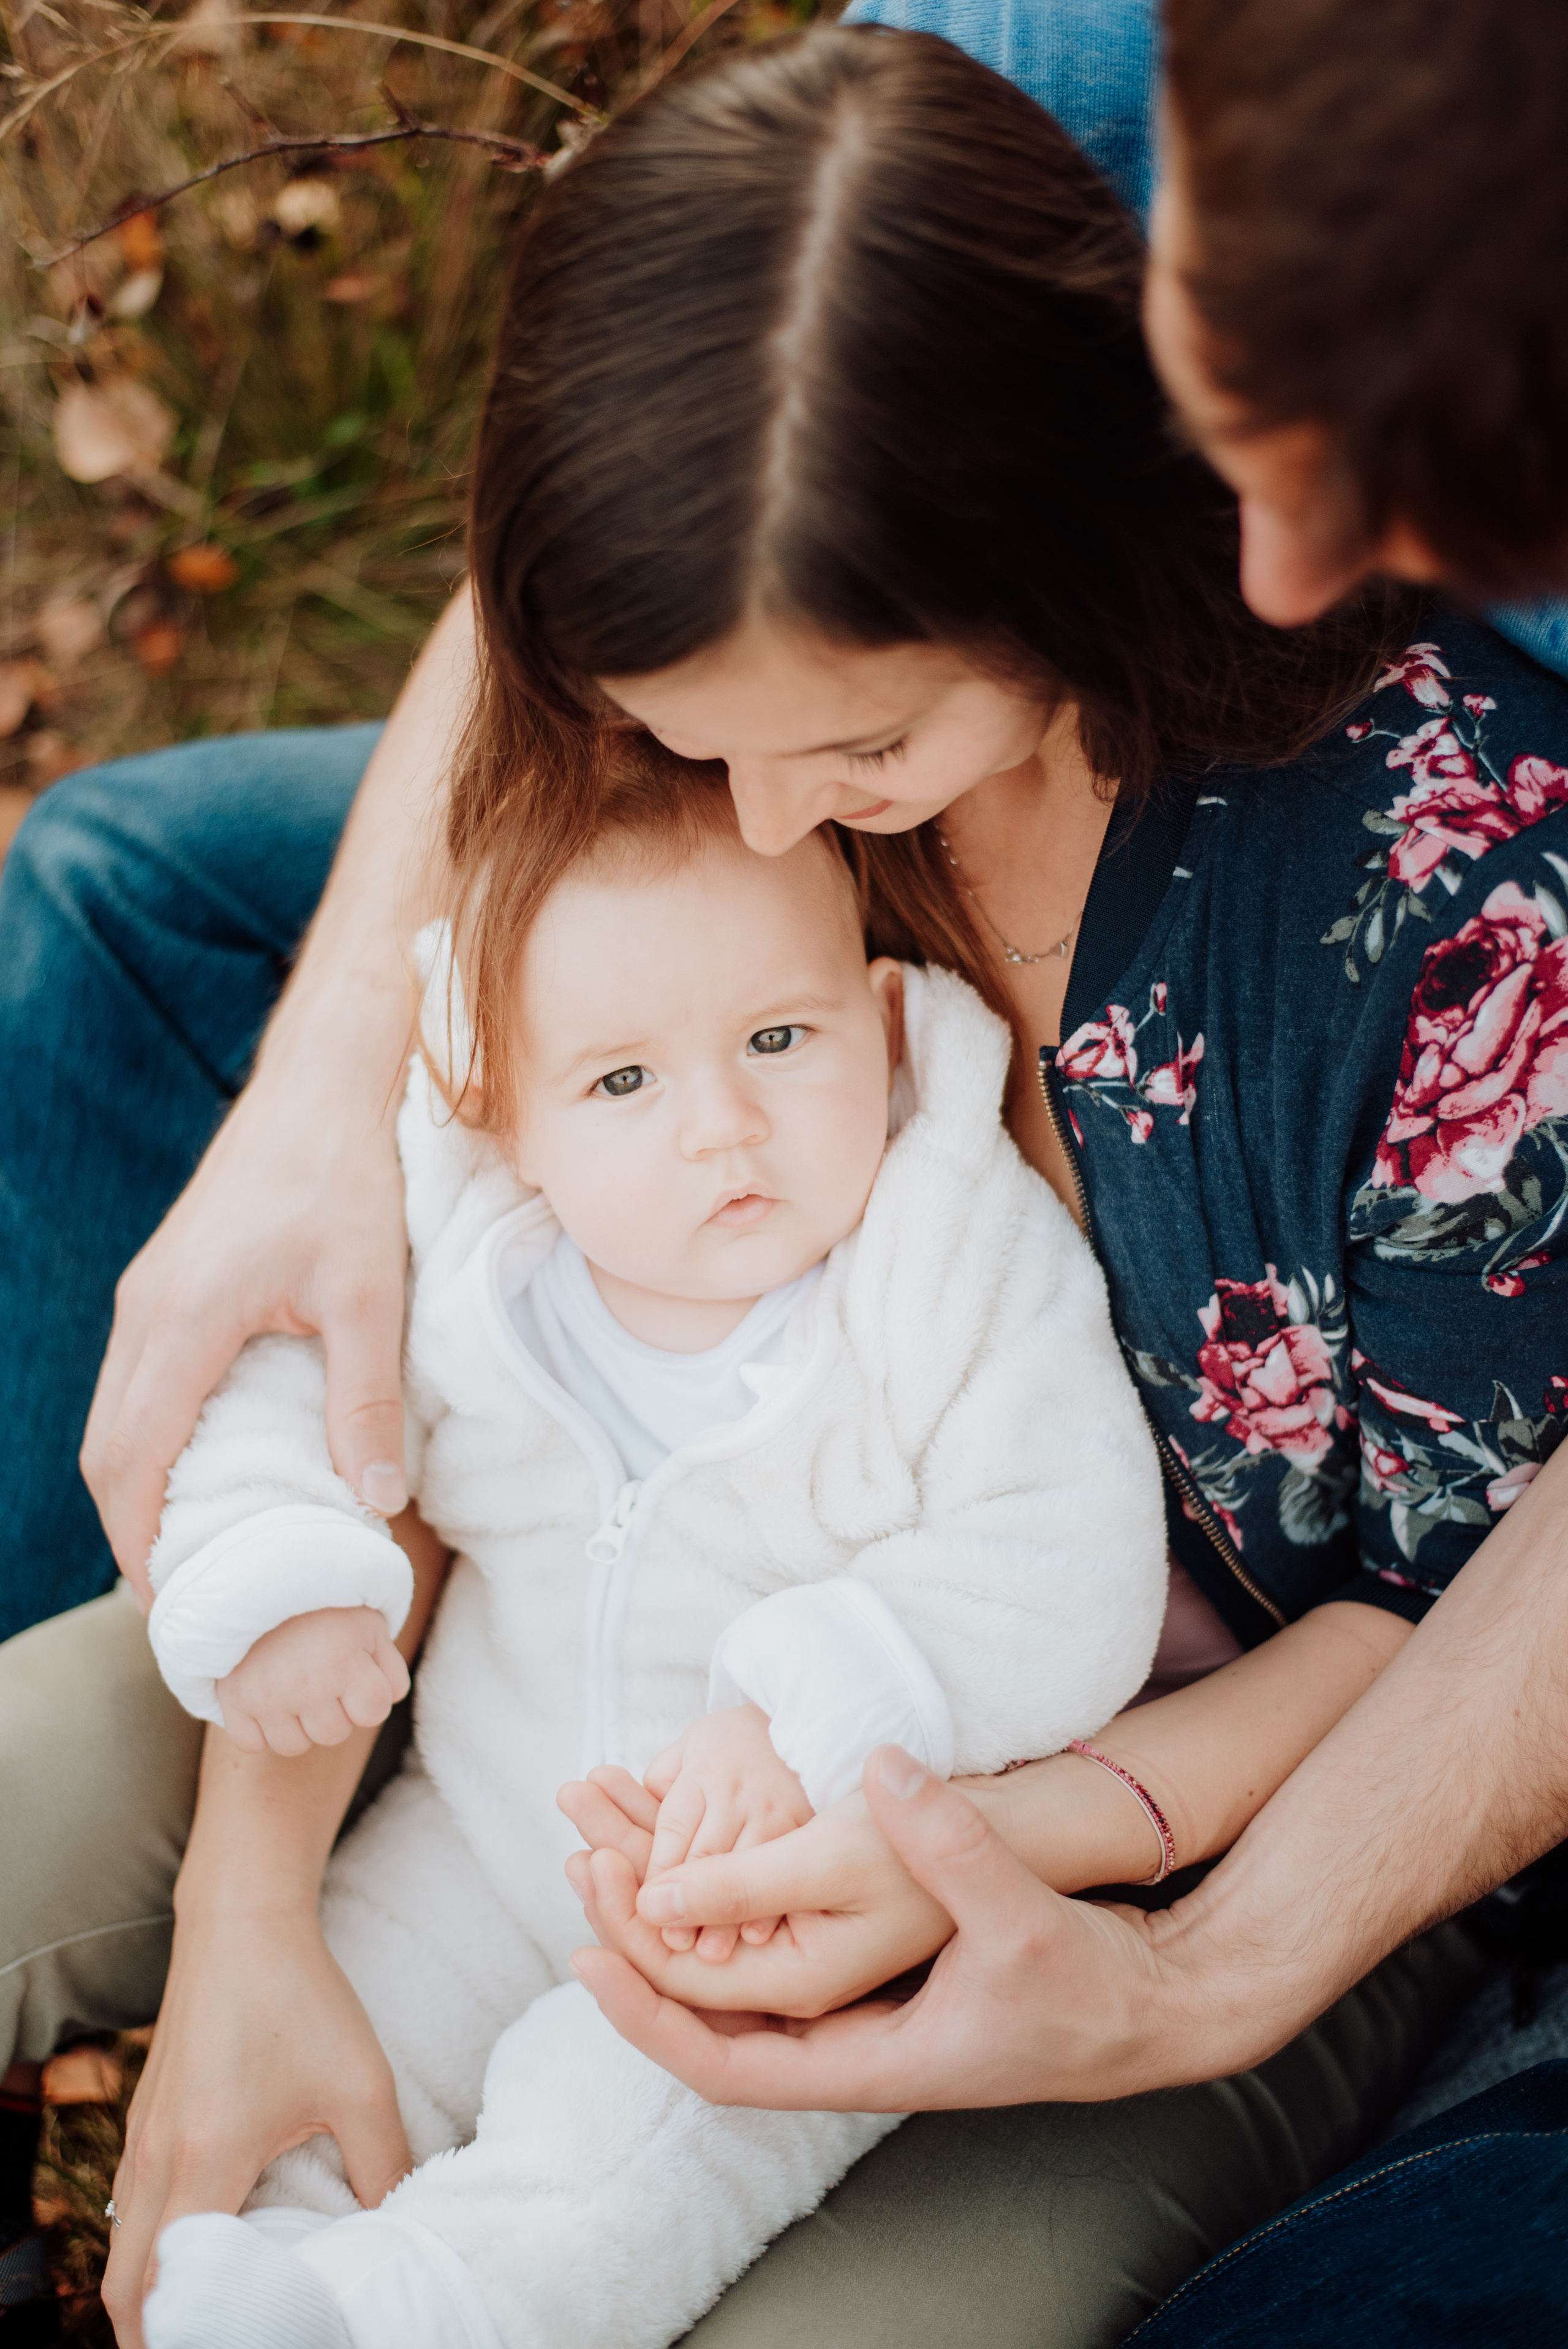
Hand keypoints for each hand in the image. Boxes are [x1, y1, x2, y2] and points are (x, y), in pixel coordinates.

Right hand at [80, 1052, 410, 1604]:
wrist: (321, 1088)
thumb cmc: (347, 1180)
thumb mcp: (372, 1294)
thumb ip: (367, 1400)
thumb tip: (376, 1503)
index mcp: (184, 1321)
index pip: (132, 1461)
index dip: (139, 1543)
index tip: (172, 1605)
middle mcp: (146, 1312)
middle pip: (106, 1450)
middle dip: (130, 1532)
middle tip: (183, 1597)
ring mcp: (148, 1295)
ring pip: (115, 1416)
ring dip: (138, 1487)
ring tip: (192, 1549)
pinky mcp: (166, 1283)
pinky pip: (138, 1382)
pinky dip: (152, 1439)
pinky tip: (201, 1468)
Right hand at [102, 1893, 410, 2346]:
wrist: (241, 1921)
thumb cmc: (300, 1998)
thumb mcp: (361, 2083)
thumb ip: (384, 2163)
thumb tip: (402, 2221)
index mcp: (205, 2160)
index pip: (179, 2282)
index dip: (205, 2325)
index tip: (241, 2337)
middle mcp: (156, 2160)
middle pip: (126, 2284)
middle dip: (157, 2329)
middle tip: (211, 2340)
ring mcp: (141, 2139)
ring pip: (123, 2245)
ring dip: (152, 2287)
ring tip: (209, 2308)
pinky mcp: (145, 2119)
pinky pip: (132, 2206)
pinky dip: (152, 2242)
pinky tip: (202, 2241)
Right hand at [216, 1606, 409, 1756]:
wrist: (263, 1574)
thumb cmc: (324, 1603)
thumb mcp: (369, 1623)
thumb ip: (388, 1666)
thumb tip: (388, 1701)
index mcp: (343, 1662)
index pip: (374, 1713)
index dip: (370, 1696)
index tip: (357, 1673)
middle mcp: (304, 1685)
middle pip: (334, 1733)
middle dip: (335, 1709)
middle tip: (322, 1674)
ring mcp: (265, 1696)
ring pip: (294, 1745)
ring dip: (298, 1723)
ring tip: (295, 1687)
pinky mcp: (232, 1699)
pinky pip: (251, 1743)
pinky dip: (259, 1729)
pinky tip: (267, 1700)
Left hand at [571, 1745, 1196, 2111]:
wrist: (1149, 2004)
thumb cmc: (1089, 1989)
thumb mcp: (1021, 1920)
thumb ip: (954, 1845)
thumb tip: (883, 1767)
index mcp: (867, 2065)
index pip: (723, 2065)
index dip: (648, 2013)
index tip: (585, 1952)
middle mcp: (850, 2050)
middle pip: (712, 2021)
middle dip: (641, 1952)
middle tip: (586, 1869)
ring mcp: (862, 2017)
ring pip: (739, 1986)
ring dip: (677, 1928)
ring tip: (621, 1854)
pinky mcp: (877, 1978)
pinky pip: (776, 1957)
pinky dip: (729, 1915)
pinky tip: (704, 1867)